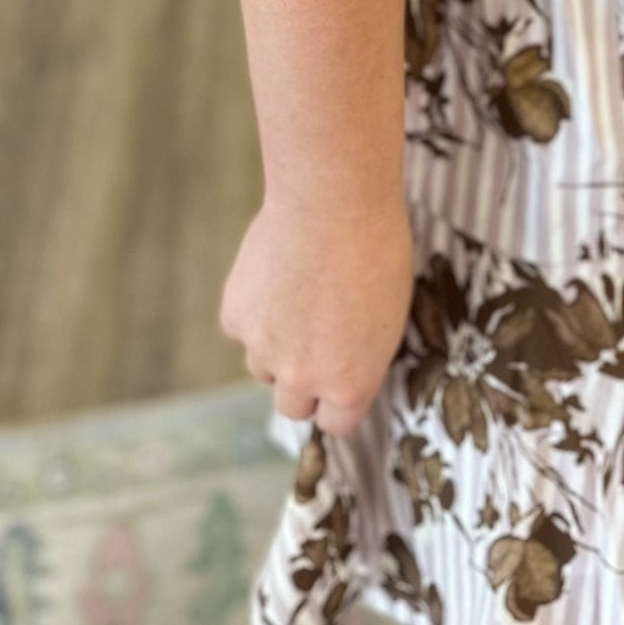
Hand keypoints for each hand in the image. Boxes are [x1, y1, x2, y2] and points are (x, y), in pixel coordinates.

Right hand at [221, 188, 414, 435]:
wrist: (333, 201)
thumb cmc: (376, 246)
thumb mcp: (388, 313)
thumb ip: (359, 352)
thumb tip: (343, 362)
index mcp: (351, 383)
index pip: (335, 422)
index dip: (336, 398)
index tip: (336, 377)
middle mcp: (304, 378)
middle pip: (293, 406)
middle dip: (303, 380)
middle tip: (314, 337)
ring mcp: (264, 350)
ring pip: (263, 366)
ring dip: (275, 344)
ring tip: (298, 293)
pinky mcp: (235, 317)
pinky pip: (243, 325)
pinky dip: (254, 306)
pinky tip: (275, 269)